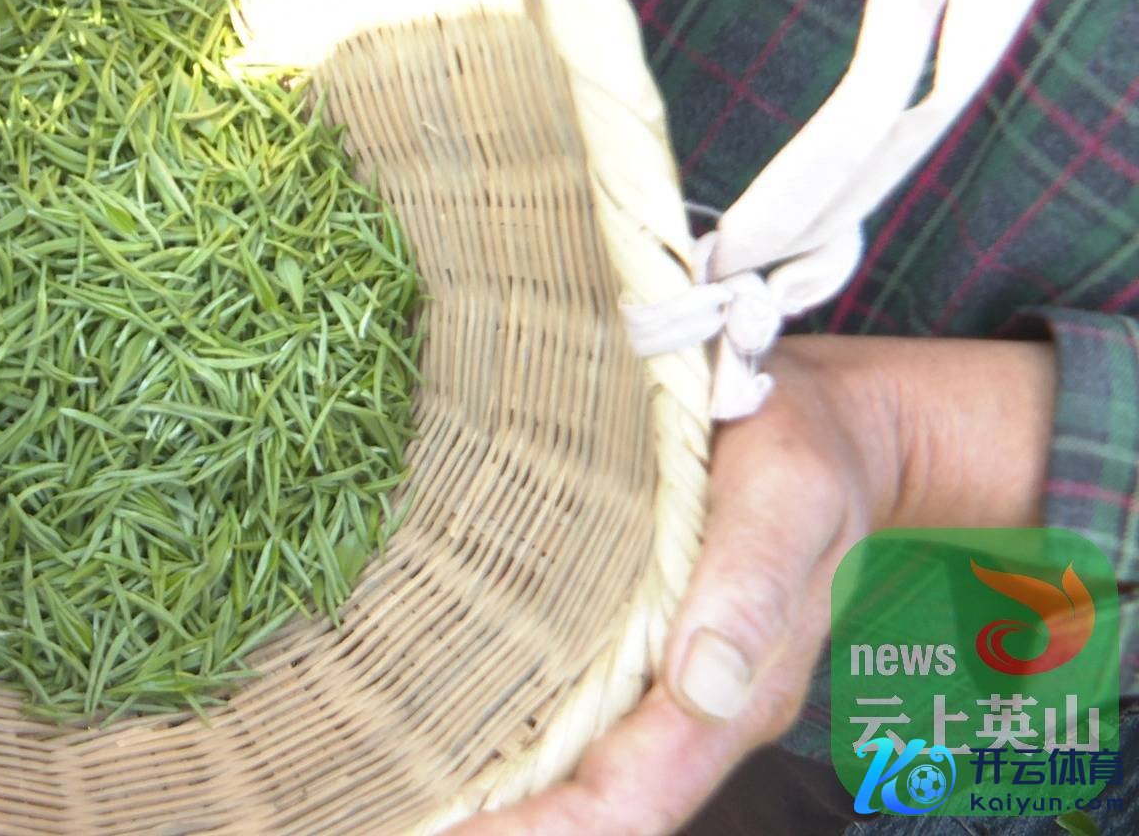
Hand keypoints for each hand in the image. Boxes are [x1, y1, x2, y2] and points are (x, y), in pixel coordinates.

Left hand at [447, 334, 1054, 834]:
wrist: (833, 429)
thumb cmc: (804, 450)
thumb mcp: (789, 495)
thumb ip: (754, 586)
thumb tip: (700, 685)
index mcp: (736, 696)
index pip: (633, 800)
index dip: (546, 833)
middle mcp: (692, 710)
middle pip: (593, 804)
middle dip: (503, 829)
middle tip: (391, 824)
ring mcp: (660, 686)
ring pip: (573, 770)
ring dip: (496, 796)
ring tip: (398, 800)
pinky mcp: (631, 648)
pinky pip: (566, 712)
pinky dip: (505, 740)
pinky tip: (437, 738)